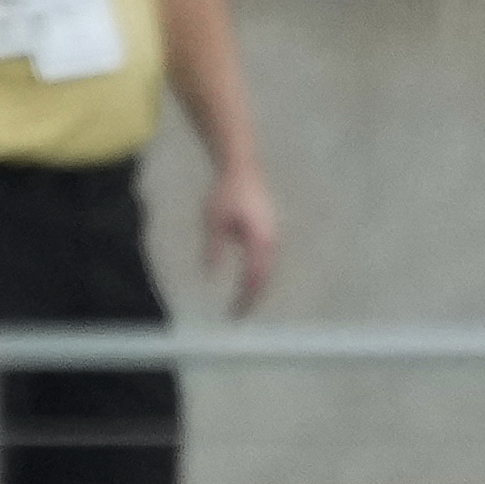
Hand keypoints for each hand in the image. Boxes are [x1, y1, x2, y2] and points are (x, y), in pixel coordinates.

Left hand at [205, 166, 279, 313]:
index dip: (245, 299)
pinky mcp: (270, 232)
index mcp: (260, 242)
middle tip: (238, 314)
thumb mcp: (213, 221)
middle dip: (252, 298)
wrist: (242, 168)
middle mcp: (271, 242)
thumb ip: (214, 248)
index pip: (254, 280)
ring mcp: (273, 237)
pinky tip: (249, 279)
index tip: (234, 315)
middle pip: (264, 279)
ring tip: (243, 301)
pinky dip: (258, 274)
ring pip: (267, 270)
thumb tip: (211, 275)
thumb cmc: (225, 192)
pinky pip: (266, 260)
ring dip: (256, 287)